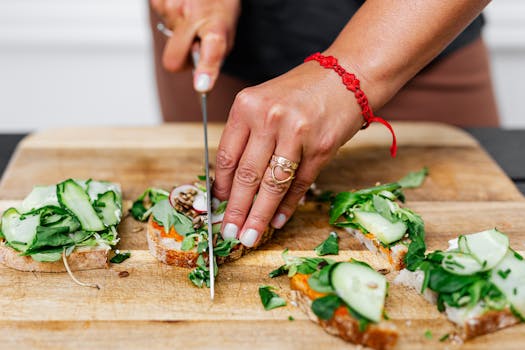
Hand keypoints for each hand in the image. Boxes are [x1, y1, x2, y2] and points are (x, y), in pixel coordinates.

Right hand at [150, 0, 239, 91]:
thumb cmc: (218, 3)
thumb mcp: (227, 28)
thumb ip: (214, 56)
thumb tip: (201, 82)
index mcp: (217, 23)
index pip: (212, 49)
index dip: (206, 69)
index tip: (202, 85)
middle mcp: (192, 14)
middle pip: (173, 61)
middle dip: (180, 59)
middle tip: (193, 45)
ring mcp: (172, 6)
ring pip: (166, 39)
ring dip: (178, 33)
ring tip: (191, 17)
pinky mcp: (156, 0)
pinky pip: (159, 22)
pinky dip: (171, 19)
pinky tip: (182, 8)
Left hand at [213, 61, 365, 246]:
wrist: (346, 75)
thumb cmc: (301, 91)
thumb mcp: (265, 102)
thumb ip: (248, 137)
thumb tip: (234, 183)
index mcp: (247, 106)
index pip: (228, 157)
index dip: (221, 188)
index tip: (218, 207)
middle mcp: (269, 118)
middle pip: (247, 176)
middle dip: (236, 210)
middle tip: (229, 233)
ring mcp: (296, 133)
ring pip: (272, 185)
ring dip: (259, 216)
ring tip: (250, 236)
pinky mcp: (321, 147)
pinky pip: (299, 184)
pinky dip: (287, 206)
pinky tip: (278, 221)